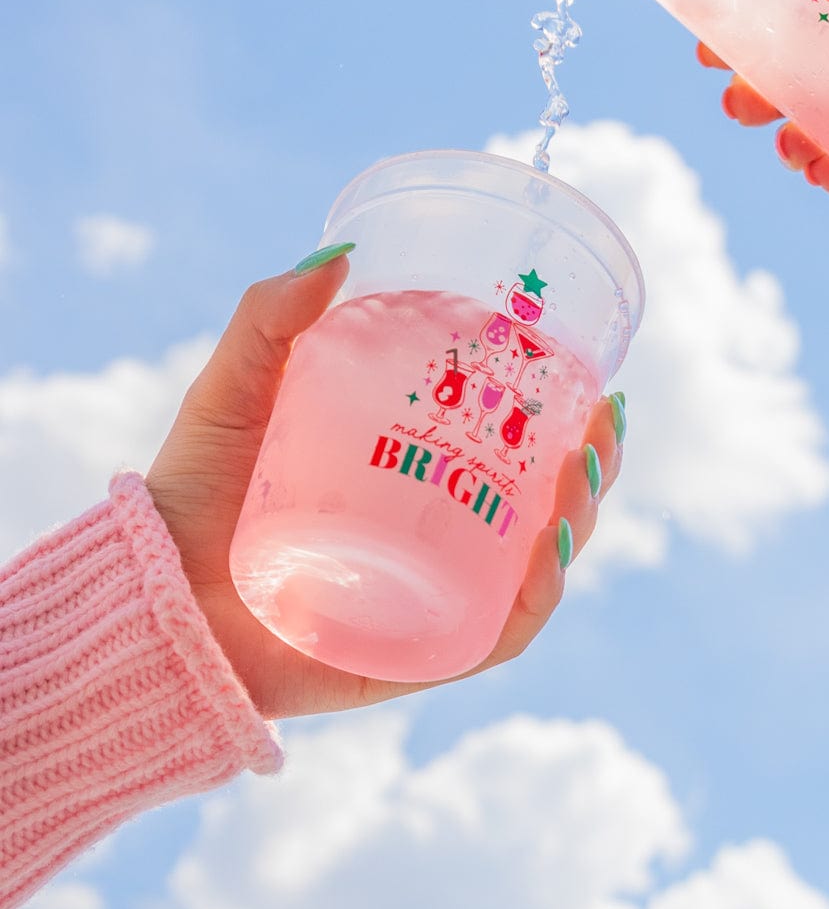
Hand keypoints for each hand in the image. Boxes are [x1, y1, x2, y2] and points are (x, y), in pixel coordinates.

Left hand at [145, 255, 623, 720]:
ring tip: (585, 464)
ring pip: (536, 567)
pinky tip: (548, 550)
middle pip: (544, 505)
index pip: (514, 448)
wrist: (144, 597)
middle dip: (594, 465)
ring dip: (580, 519)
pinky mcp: (416, 656)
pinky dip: (534, 597)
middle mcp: (435, 538)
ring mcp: (432, 599)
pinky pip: (496, 634)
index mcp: (413, 475)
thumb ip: (271, 317)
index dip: (569, 416)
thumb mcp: (234, 389)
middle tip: (604, 419)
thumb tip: (339, 252)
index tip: (595, 376)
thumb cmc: (190, 492)